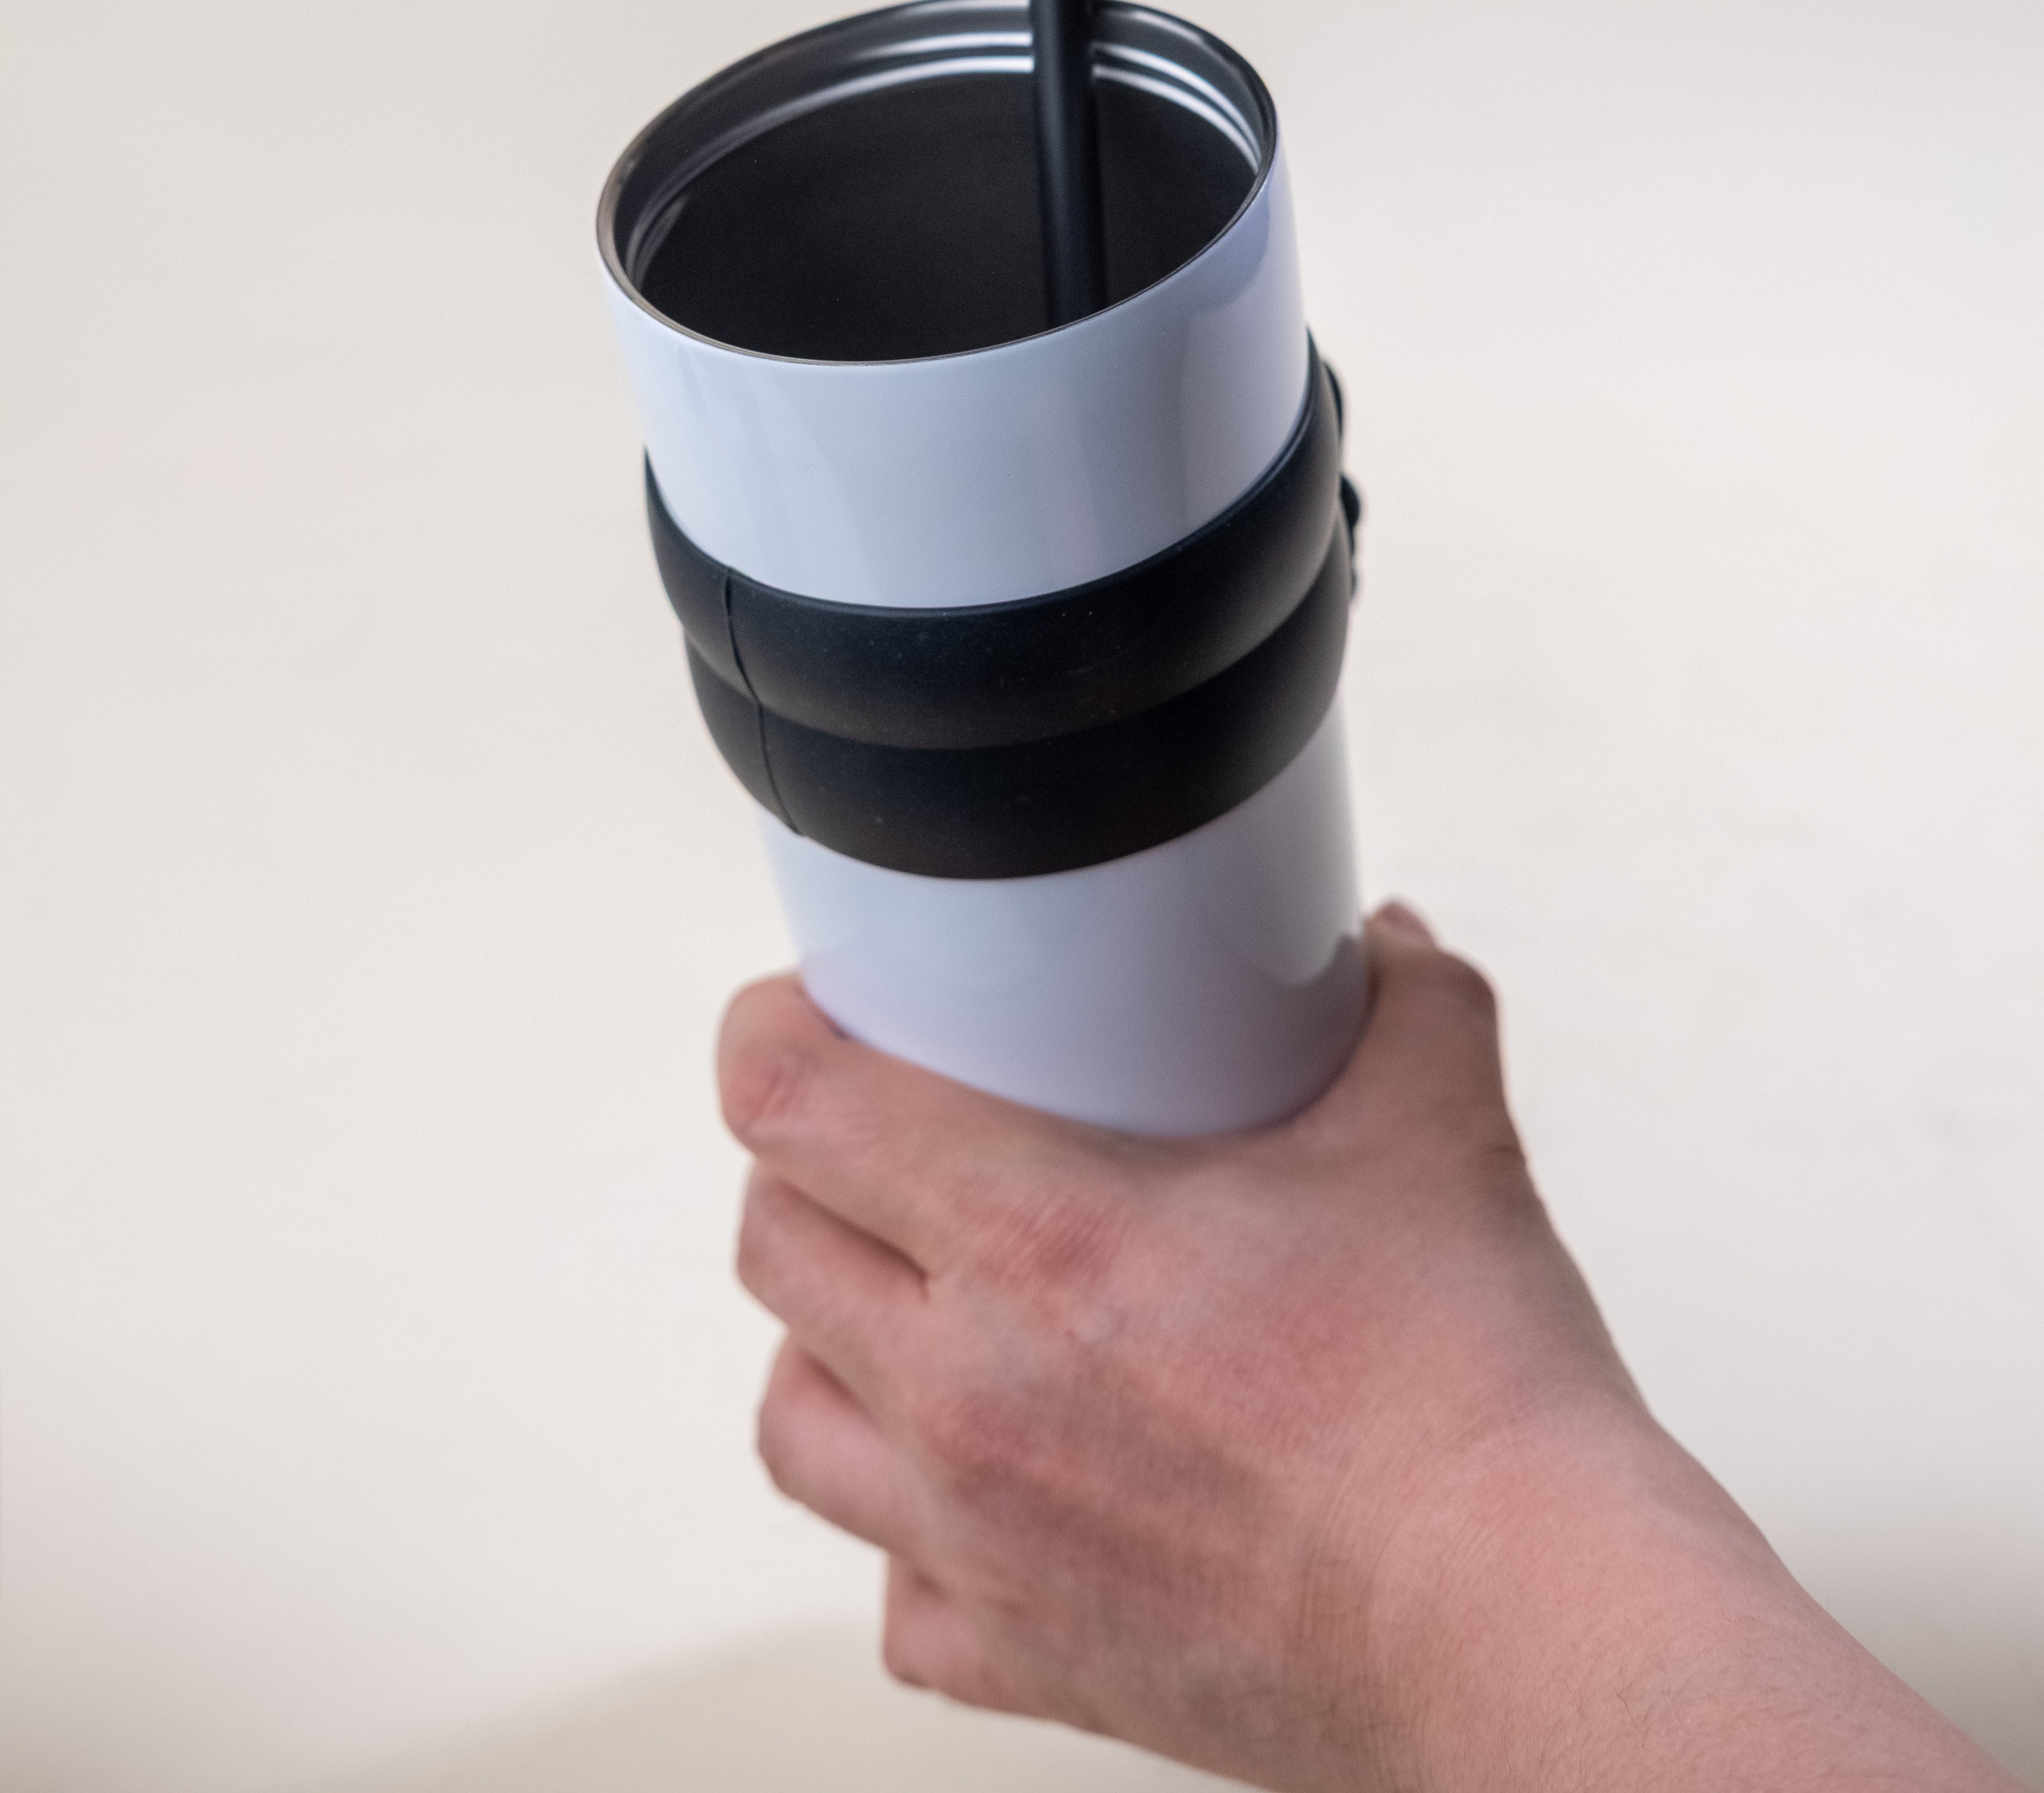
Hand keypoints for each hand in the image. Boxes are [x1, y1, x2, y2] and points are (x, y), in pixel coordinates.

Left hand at [720, 905, 2011, 1789]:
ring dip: (826, 1346)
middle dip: (805, 1170)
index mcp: (1041, 1242)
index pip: (792, 1105)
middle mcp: (973, 1396)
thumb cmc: (1471, 1401)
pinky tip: (984, 1485)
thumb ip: (1404, 999)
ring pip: (791, 1421)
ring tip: (906, 1305)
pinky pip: (894, 1596)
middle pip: (770, 1246)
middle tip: (881, 1137)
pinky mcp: (1028, 1659)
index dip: (772, 1033)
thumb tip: (1376, 943)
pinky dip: (912, 1534)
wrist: (1523, 1618)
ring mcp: (983, 1540)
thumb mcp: (1441, 1123)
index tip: (802, 1010)